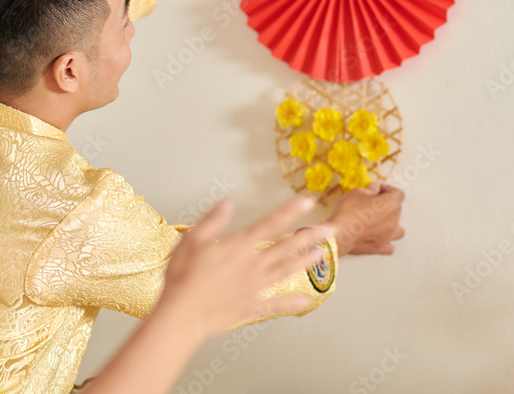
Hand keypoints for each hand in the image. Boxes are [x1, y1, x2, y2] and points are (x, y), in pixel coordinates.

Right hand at [156, 196, 331, 336]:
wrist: (183, 312)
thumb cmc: (183, 276)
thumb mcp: (192, 239)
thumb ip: (213, 220)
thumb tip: (227, 202)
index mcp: (239, 246)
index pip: (269, 223)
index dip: (290, 211)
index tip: (307, 202)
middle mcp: (252, 265)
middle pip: (286, 247)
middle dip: (310, 236)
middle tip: (330, 229)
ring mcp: (255, 287)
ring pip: (287, 271)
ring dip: (307, 262)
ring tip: (324, 254)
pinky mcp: (251, 306)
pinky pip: (276, 304)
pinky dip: (292, 302)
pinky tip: (306, 300)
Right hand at [325, 183, 404, 254]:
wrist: (338, 234)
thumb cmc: (347, 211)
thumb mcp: (356, 192)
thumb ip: (370, 190)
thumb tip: (375, 189)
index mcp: (390, 204)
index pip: (398, 193)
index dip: (388, 189)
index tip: (378, 190)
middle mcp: (394, 220)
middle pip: (397, 210)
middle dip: (386, 205)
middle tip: (371, 203)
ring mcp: (388, 236)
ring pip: (399, 230)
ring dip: (391, 224)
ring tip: (379, 222)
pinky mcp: (380, 247)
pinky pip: (390, 246)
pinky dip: (386, 242)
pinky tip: (378, 237)